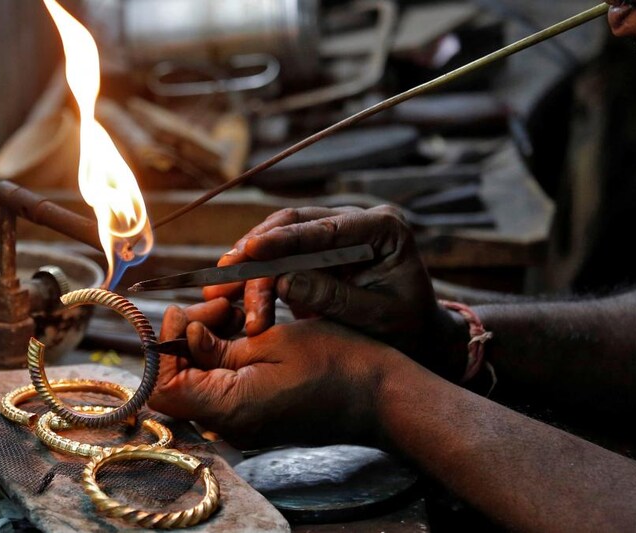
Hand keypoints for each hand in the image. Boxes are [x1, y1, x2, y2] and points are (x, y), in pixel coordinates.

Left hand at [148, 302, 403, 447]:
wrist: (379, 396)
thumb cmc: (334, 363)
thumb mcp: (270, 340)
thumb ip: (217, 344)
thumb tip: (183, 334)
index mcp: (228, 407)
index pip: (163, 387)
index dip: (164, 346)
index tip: (187, 313)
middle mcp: (228, 425)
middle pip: (177, 383)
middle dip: (186, 338)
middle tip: (218, 307)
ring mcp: (241, 424)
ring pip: (198, 381)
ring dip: (206, 344)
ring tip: (235, 312)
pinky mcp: (254, 416)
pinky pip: (221, 386)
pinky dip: (223, 356)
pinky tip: (245, 330)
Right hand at [203, 206, 462, 375]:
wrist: (417, 339)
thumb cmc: (406, 330)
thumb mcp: (375, 318)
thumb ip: (332, 298)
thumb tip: (282, 281)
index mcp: (383, 229)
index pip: (326, 227)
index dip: (284, 239)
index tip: (250, 250)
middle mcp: (356, 222)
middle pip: (294, 225)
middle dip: (254, 252)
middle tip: (224, 276)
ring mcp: (333, 233)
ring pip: (280, 238)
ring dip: (247, 264)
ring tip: (218, 287)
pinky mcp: (316, 252)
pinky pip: (278, 256)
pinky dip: (255, 274)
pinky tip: (230, 288)